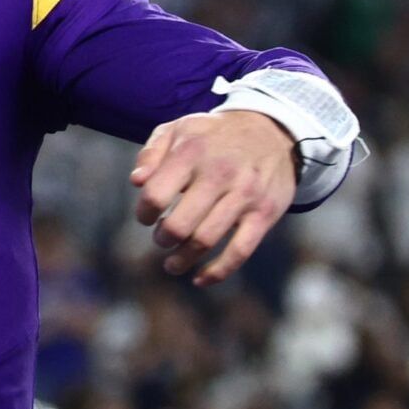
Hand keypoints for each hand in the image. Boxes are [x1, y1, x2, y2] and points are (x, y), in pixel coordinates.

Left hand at [130, 110, 298, 284]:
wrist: (272, 130)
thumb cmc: (214, 135)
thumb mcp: (180, 129)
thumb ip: (152, 153)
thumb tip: (136, 182)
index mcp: (192, 152)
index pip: (156, 195)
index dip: (144, 213)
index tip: (147, 217)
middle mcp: (219, 174)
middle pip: (180, 225)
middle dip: (163, 239)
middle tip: (161, 239)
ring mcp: (244, 195)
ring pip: (206, 241)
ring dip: (182, 259)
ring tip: (172, 263)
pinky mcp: (265, 213)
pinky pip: (240, 251)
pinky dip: (217, 272)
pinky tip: (200, 279)